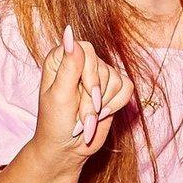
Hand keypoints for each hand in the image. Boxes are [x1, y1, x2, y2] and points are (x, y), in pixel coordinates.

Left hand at [33, 25, 133, 164]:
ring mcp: (98, 76)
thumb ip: (68, 66)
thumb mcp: (60, 95)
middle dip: (94, 97)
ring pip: (117, 80)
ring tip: (87, 119)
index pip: (86, 50)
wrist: (66, 148)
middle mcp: (80, 63)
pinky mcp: (111, 90)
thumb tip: (70, 33)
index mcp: (61, 59)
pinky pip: (127, 88)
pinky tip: (102, 114)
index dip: (90, 73)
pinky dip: (117, 104)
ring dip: (103, 105)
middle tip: (80, 116)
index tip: (85, 94)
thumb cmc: (55, 123)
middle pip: (104, 68)